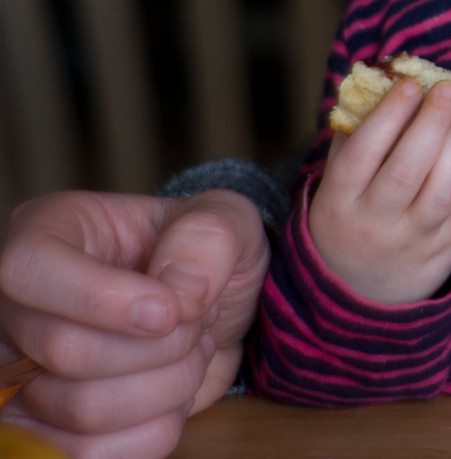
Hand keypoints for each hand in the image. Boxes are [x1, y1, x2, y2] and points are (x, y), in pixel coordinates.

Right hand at [0, 187, 267, 458]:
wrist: (206, 310)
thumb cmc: (202, 256)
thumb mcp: (225, 219)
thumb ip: (208, 236)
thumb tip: (179, 292)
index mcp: (48, 233)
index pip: (29, 270)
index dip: (102, 298)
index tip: (171, 311)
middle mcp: (17, 307)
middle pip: (66, 350)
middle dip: (161, 346)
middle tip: (198, 323)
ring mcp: (22, 375)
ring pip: (80, 412)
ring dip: (165, 388)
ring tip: (188, 355)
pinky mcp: (46, 428)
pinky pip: (87, 454)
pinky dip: (153, 432)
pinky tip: (171, 396)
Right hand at [307, 80, 450, 305]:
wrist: (358, 293)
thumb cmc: (350, 216)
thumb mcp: (336, 183)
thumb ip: (354, 135)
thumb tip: (385, 77)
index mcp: (338, 203)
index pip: (362, 155)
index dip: (388, 117)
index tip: (410, 84)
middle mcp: (374, 225)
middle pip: (407, 171)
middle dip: (431, 124)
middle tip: (447, 89)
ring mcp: (412, 241)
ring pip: (442, 190)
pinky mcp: (445, 250)